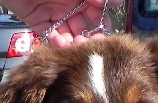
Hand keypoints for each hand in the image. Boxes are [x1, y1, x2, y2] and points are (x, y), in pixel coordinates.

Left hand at [2, 0, 124, 46]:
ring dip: (74, 42)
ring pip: (68, 35)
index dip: (102, 21)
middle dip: (90, 37)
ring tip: (77, 45)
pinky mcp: (38, 23)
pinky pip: (49, 37)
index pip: (98, 11)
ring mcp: (55, 15)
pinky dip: (56, 42)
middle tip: (92, 44)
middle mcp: (70, 6)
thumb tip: (118, 2)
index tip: (106, 30)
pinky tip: (61, 43)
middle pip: (84, 27)